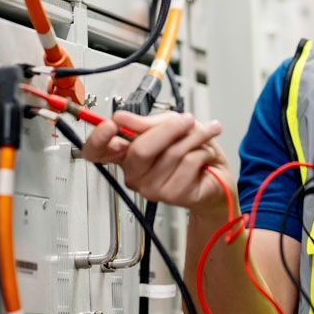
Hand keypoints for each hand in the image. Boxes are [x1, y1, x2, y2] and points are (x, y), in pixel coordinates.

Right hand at [83, 110, 232, 216]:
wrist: (217, 172)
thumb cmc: (191, 149)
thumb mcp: (169, 124)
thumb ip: (146, 122)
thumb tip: (122, 118)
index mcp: (126, 153)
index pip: (96, 152)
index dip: (98, 139)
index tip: (111, 124)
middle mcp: (134, 172)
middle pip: (140, 149)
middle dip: (169, 128)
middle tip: (187, 120)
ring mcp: (150, 187)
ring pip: (171, 153)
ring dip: (194, 137)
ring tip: (203, 135)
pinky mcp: (171, 195)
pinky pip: (188, 164)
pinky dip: (202, 151)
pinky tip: (204, 155)